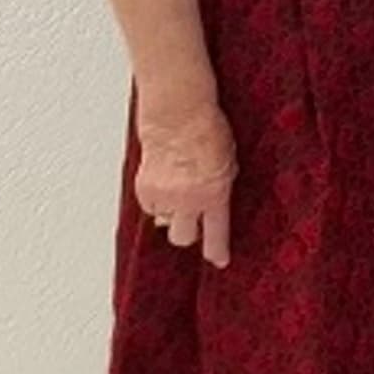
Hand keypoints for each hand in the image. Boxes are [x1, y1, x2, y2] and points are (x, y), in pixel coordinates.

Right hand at [132, 96, 236, 267]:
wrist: (177, 113)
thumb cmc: (209, 130)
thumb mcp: (230, 162)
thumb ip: (221, 187)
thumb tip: (214, 202)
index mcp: (214, 195)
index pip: (216, 234)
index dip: (217, 251)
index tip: (220, 260)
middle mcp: (186, 200)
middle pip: (182, 237)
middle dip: (188, 232)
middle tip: (192, 219)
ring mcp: (163, 196)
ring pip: (163, 221)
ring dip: (170, 211)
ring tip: (178, 187)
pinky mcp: (143, 187)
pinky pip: (149, 206)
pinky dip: (155, 199)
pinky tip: (164, 180)